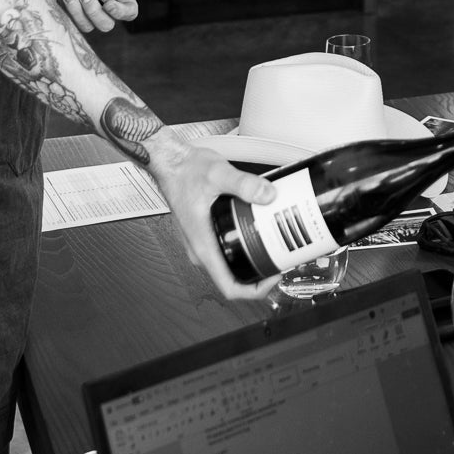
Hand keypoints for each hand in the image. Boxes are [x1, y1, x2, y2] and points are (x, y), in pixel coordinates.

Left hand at [58, 0, 137, 31]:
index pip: (130, 9)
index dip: (122, 12)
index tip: (107, 4)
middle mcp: (104, 2)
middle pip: (107, 24)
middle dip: (94, 12)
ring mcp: (86, 9)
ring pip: (88, 26)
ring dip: (76, 11)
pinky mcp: (70, 11)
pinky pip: (70, 20)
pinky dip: (64, 7)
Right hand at [148, 127, 279, 299]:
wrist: (171, 163)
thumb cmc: (185, 171)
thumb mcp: (218, 174)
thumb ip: (244, 184)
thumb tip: (268, 195)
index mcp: (203, 245)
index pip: (229, 287)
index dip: (255, 290)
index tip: (273, 277)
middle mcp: (201, 250)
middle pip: (234, 279)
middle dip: (261, 274)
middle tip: (282, 259)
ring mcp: (203, 243)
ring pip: (232, 265)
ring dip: (254, 261)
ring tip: (276, 247)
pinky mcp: (207, 234)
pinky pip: (228, 251)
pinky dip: (246, 247)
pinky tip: (260, 231)